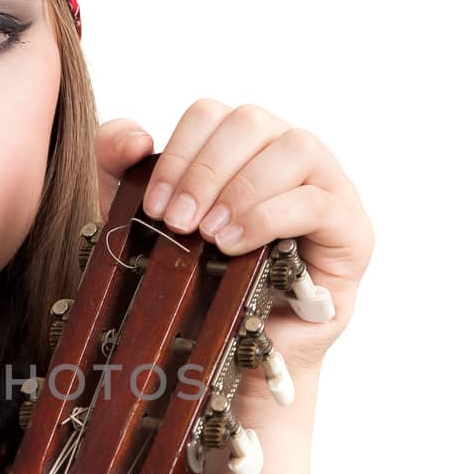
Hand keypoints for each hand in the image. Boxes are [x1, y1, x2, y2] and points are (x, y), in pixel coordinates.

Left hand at [95, 105, 374, 375]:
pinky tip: (236, 245)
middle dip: (206, 169)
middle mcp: (288, 156)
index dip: (179, 151)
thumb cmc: (194, 286)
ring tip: (211, 236)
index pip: (213, 114)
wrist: (229, 359)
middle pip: (252, 120)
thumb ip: (120, 168)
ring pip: (296, 148)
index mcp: (242, 147)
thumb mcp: (144, 223)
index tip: (154, 205)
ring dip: (243, 189)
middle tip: (178, 221)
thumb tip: (134, 135)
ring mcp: (328, 188)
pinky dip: (270, 217)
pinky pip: (318, 202)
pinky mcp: (352, 231)